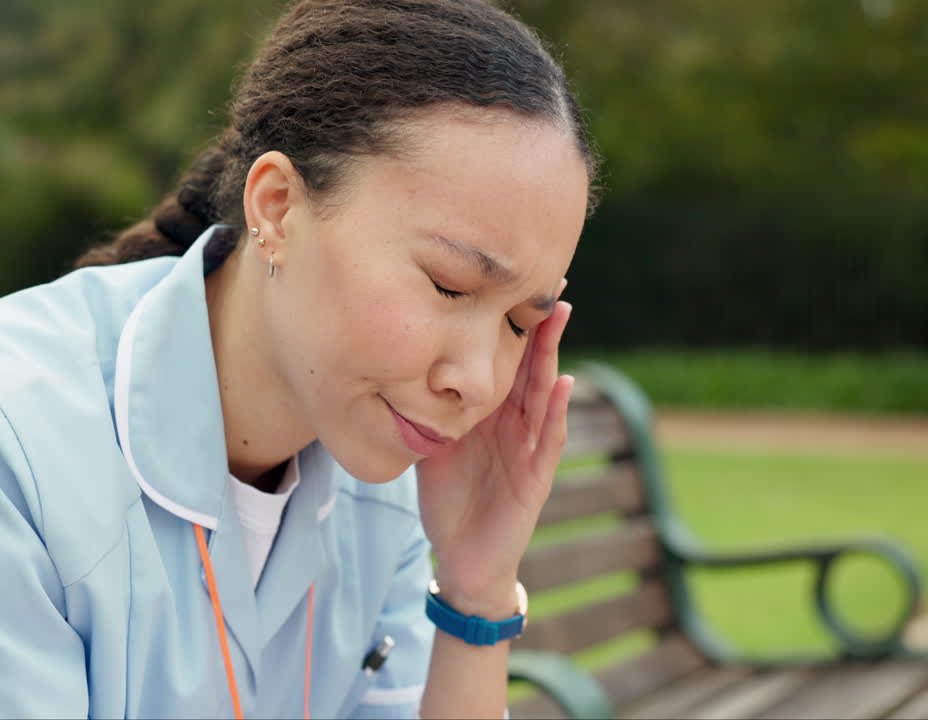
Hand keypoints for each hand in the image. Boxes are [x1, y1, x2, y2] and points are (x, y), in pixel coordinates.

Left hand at [414, 297, 573, 616]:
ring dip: (552, 354)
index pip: (501, 359)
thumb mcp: (430, 445)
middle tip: (548, 278)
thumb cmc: (448, 499)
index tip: (507, 278)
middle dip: (538, 323)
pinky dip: (557, 412)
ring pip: (544, 392)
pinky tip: (564, 384)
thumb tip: (385, 370)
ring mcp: (528, 447)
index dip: (506, 322)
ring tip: (559, 315)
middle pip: (529, 364)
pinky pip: (548, 439)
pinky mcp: (535, 476)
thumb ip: (422, 410)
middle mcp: (513, 423)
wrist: (461, 557)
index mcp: (487, 413)